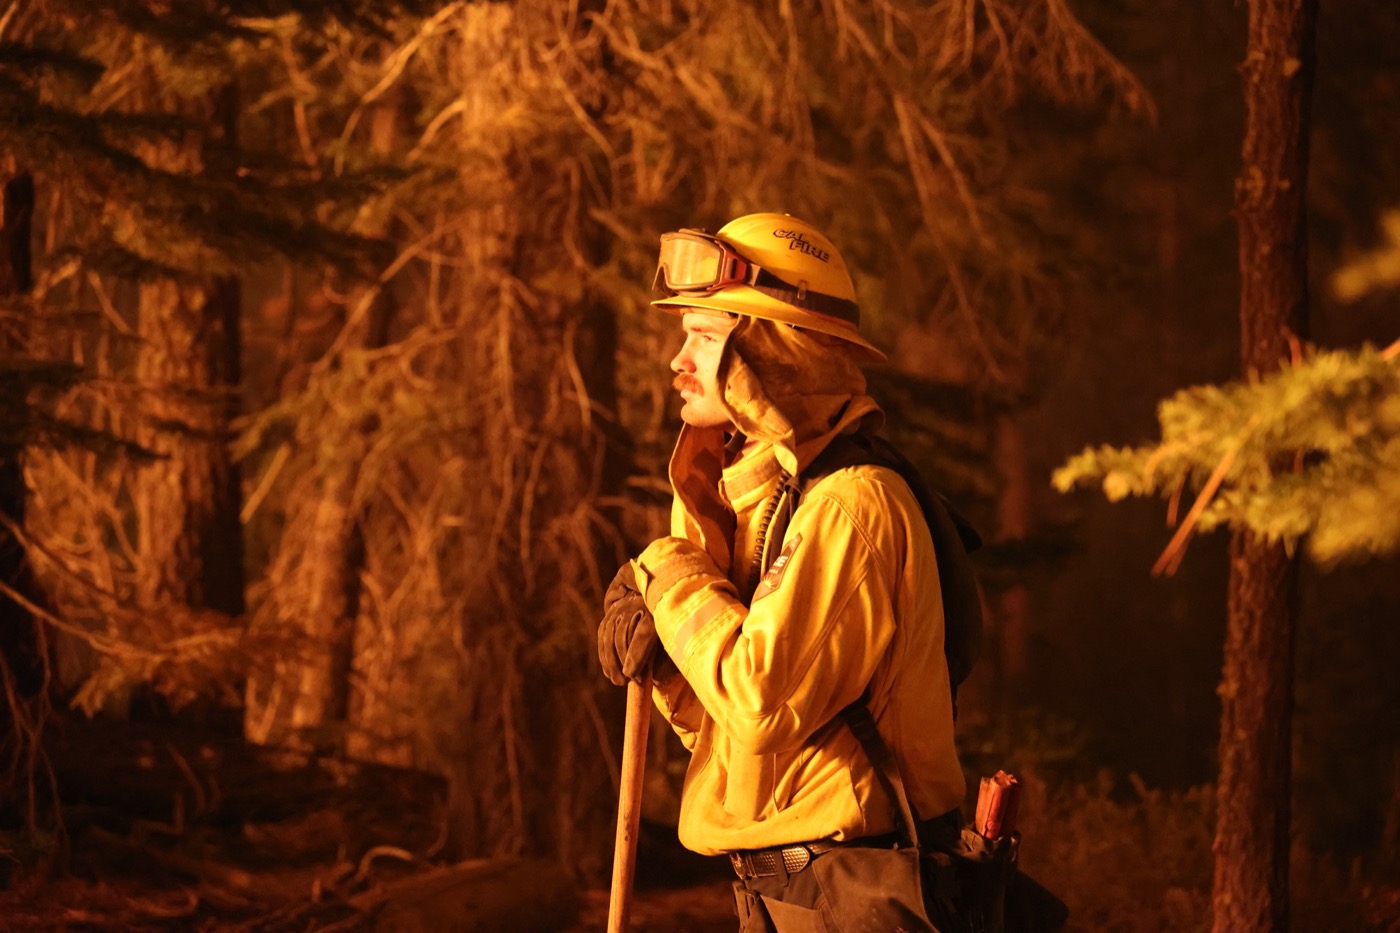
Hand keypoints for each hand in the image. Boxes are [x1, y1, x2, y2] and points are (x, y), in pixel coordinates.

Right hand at [597, 563, 671, 685]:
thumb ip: (669, 655)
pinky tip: (609, 670)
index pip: (643, 633)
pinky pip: (604, 631)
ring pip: (610, 634)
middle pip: (623, 634)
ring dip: (611, 660)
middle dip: (623, 661)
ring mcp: (625, 604)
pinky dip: (604, 653)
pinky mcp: (613, 608)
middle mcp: (639, 603)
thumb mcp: (678, 638)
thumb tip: (656, 678)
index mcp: (659, 610)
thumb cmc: (678, 624)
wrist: (668, 591)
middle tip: (626, 681)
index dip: (635, 655)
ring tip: (617, 680)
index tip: (631, 675)